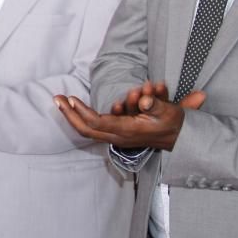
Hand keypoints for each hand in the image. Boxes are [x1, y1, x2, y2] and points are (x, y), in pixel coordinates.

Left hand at [55, 85, 205, 149]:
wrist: (181, 139)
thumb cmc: (173, 123)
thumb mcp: (168, 111)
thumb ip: (155, 103)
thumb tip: (144, 98)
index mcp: (127, 131)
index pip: (97, 123)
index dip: (81, 112)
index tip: (70, 98)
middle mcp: (118, 136)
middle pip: (86, 130)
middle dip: (69, 114)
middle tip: (56, 98)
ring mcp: (116, 137)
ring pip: (87, 130)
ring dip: (73, 115)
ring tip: (62, 99)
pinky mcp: (117, 134)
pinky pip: (95, 127)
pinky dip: (84, 116)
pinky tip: (76, 105)